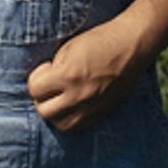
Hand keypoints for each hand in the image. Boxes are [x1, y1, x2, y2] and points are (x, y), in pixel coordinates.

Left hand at [27, 17, 151, 132]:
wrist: (132, 46)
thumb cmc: (100, 40)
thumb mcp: (70, 47)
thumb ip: (54, 68)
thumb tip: (44, 82)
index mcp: (69, 74)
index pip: (35, 90)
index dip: (36, 78)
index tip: (46, 69)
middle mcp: (79, 95)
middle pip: (44, 112)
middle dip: (42, 98)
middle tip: (49, 84)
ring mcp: (92, 107)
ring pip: (60, 125)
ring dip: (55, 113)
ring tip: (59, 97)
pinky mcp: (102, 112)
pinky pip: (79, 127)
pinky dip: (71, 119)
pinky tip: (72, 105)